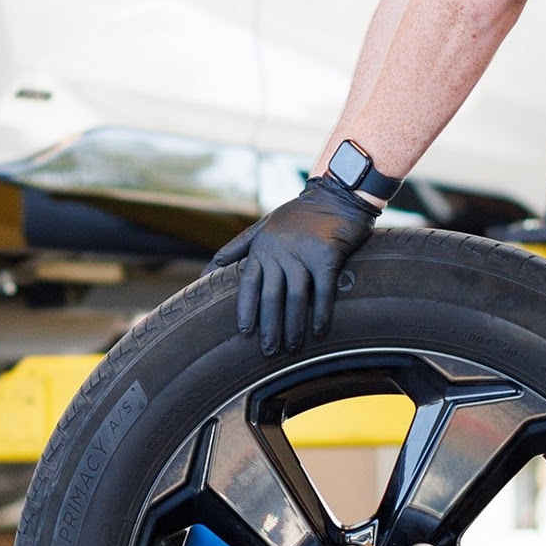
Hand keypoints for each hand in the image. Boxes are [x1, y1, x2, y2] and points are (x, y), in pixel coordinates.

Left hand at [208, 175, 378, 353]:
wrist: (336, 195)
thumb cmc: (299, 215)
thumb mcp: (263, 226)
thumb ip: (238, 247)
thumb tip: (209, 268)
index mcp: (262, 248)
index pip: (249, 284)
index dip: (246, 309)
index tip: (244, 332)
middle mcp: (279, 252)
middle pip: (271, 296)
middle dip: (269, 326)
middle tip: (267, 351)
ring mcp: (303, 254)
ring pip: (295, 298)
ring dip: (294, 326)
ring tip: (292, 348)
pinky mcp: (327, 256)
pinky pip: (323, 291)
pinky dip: (321, 313)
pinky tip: (318, 331)